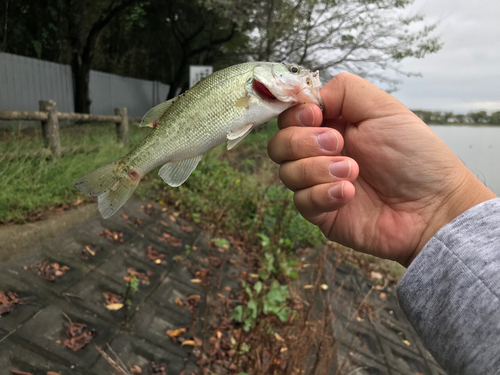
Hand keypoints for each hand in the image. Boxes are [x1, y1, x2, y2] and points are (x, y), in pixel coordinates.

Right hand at [268, 73, 495, 265]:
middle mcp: (319, 153)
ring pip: (286, 172)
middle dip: (303, 142)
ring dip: (317, 169)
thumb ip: (343, 91)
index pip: (290, 115)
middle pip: (278, 144)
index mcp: (332, 124)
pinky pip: (300, 201)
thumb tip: (309, 99)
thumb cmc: (415, 156)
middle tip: (338, 145)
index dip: (294, 114)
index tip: (315, 116)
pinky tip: (349, 194)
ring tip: (353, 172)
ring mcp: (318, 183)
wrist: (432, 207)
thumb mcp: (383, 108)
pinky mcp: (320, 212)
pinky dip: (322, 194)